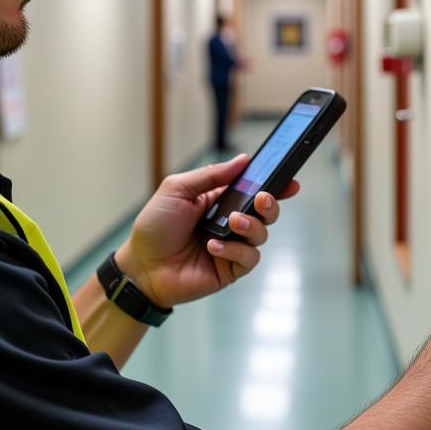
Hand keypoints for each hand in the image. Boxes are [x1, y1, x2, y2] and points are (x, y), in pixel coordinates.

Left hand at [115, 154, 299, 307]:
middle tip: (262, 199)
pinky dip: (235, 250)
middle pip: (265, 212)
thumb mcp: (178, 189)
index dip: (274, 185)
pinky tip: (213, 247)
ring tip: (231, 223)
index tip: (290, 180)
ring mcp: (231, 247)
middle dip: (270, 204)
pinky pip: (249, 258)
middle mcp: (229, 223)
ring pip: (261, 234)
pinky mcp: (230, 269)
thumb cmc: (155, 225)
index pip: (253, 189)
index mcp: (219, 200)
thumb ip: (211, 175)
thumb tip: (242, 160)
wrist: (141, 265)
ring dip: (251, 226)